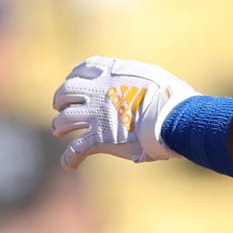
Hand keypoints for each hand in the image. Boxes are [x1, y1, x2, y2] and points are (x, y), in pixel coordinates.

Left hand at [50, 56, 198, 168]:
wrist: (173, 117)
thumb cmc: (171, 98)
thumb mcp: (154, 77)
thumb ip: (137, 79)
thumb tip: (137, 85)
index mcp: (114, 73)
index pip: (85, 68)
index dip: (75, 75)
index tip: (73, 81)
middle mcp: (99, 91)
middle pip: (66, 91)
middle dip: (61, 100)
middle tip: (61, 107)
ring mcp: (96, 115)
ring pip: (64, 120)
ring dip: (59, 125)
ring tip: (59, 130)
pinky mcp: (99, 138)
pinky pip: (75, 150)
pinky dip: (69, 159)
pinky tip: (70, 164)